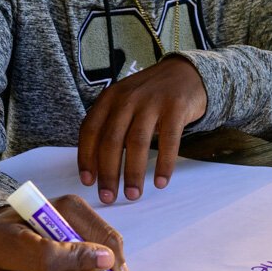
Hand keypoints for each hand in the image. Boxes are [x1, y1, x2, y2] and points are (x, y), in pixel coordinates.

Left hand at [78, 54, 207, 201]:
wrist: (185, 73)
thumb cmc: (150, 96)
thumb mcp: (125, 102)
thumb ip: (111, 126)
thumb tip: (98, 167)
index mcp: (110, 98)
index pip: (90, 130)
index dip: (86, 157)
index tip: (88, 181)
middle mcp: (128, 98)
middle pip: (112, 140)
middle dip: (108, 173)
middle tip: (109, 197)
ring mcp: (152, 102)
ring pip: (137, 143)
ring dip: (133, 173)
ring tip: (133, 194)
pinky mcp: (176, 107)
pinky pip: (168, 141)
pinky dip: (164, 165)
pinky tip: (161, 182)